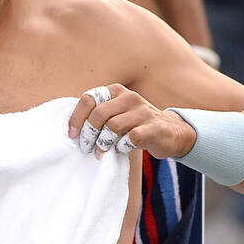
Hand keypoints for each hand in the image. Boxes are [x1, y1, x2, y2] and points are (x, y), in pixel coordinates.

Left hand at [68, 85, 195, 159]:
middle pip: (99, 114)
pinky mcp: (153, 128)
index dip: (77, 118)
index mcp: (116, 91)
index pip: (89, 98)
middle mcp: (129, 97)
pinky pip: (130, 138)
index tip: (73, 135)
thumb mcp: (116, 113)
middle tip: (86, 148)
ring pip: (112, 126)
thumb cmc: (135, 125)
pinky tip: (122, 149)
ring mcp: (143, 111)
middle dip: (89, 134)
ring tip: (101, 152)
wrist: (170, 132)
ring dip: (103, 143)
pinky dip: (122, 147)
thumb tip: (72, 128)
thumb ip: (97, 114)